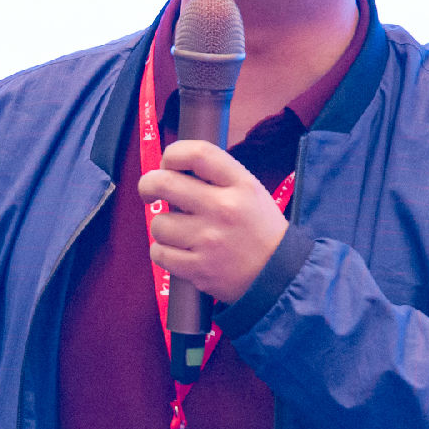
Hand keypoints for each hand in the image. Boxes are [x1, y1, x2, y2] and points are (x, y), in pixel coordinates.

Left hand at [136, 140, 288, 304]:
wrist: (280, 275)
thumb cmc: (258, 229)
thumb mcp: (250, 191)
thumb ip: (216, 177)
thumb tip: (171, 168)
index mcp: (240, 184)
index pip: (197, 153)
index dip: (172, 154)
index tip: (167, 164)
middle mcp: (224, 209)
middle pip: (164, 183)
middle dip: (148, 185)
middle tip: (150, 192)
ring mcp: (210, 240)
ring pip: (159, 223)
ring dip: (162, 226)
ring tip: (178, 232)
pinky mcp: (199, 269)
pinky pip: (159, 254)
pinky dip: (162, 252)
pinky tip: (177, 251)